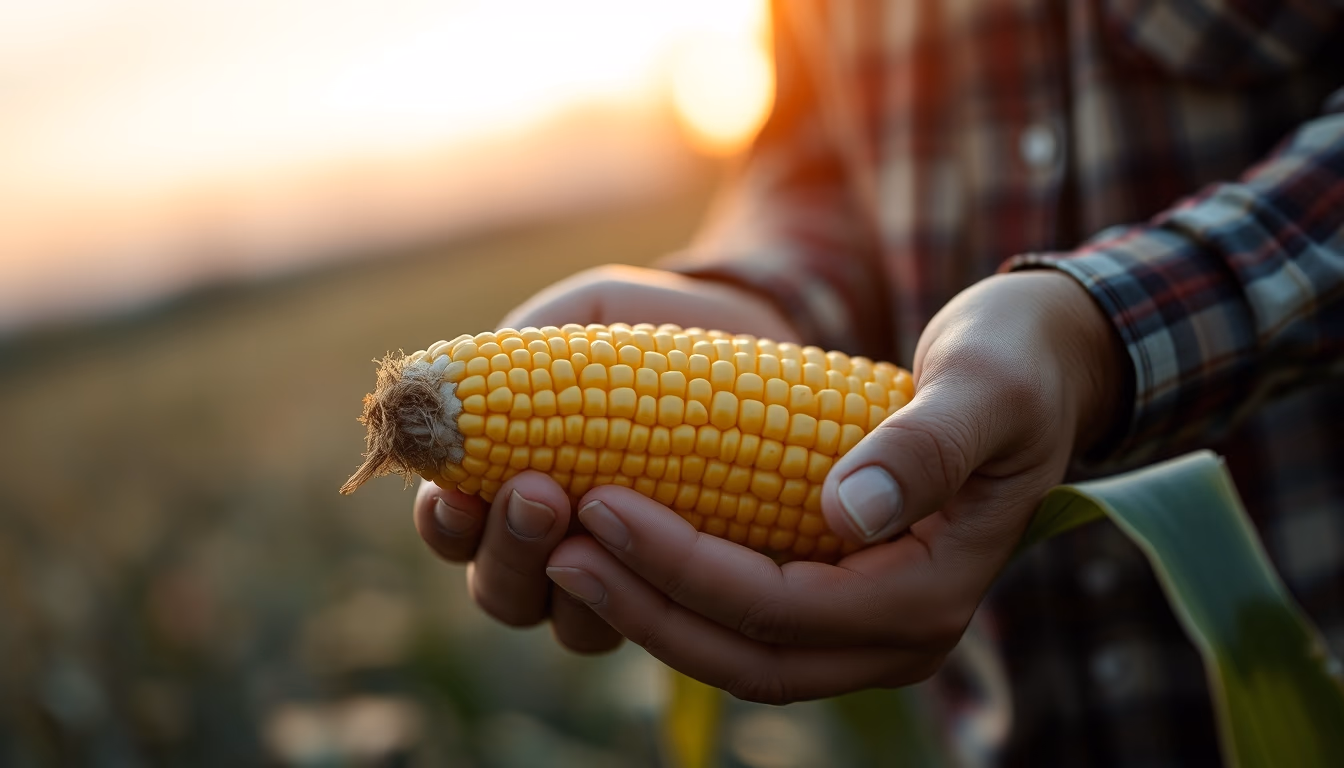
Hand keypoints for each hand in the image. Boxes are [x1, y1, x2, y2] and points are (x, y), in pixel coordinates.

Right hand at [411, 264, 801, 652]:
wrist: (758, 345)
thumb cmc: (656, 333)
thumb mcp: (594, 314)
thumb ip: (536, 340)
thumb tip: (469, 372)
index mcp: (506, 482)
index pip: (452, 525)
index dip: (444, 521)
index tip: (455, 491)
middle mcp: (552, 548)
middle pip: (499, 588)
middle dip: (506, 548)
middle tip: (535, 493)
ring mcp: (616, 578)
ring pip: (568, 622)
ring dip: (569, 579)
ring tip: (593, 512)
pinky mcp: (680, 591)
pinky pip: (649, 622)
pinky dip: (643, 595)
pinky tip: (659, 548)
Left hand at [543, 271, 1127, 700]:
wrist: (1041, 365)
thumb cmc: (1014, 363)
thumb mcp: (984, 389)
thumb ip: (925, 448)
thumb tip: (846, 512)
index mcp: (932, 595)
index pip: (782, 607)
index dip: (683, 566)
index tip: (602, 504)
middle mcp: (901, 634)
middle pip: (748, 654)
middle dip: (646, 608)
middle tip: (557, 547)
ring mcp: (870, 627)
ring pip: (740, 653)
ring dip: (651, 612)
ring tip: (565, 550)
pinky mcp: (844, 600)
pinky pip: (748, 623)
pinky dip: (680, 598)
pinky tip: (620, 548)